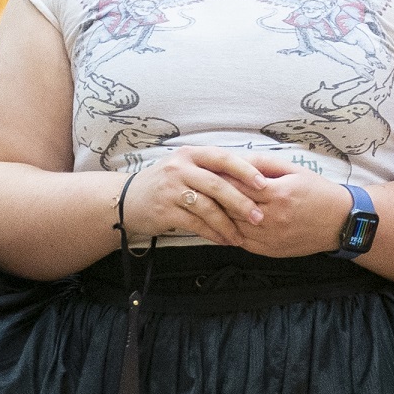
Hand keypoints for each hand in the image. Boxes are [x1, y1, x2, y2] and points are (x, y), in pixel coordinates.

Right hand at [127, 147, 266, 246]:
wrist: (128, 199)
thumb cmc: (167, 184)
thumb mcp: (187, 168)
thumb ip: (215, 170)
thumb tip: (257, 176)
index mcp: (191, 154)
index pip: (223, 158)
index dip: (245, 170)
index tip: (265, 183)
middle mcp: (180, 168)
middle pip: (218, 184)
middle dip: (241, 202)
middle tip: (260, 216)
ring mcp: (171, 189)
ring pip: (207, 207)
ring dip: (228, 224)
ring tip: (241, 237)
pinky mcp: (165, 210)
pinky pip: (195, 224)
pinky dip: (213, 233)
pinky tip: (224, 240)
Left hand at [212, 156, 362, 258]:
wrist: (341, 223)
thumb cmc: (319, 193)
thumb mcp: (293, 170)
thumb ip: (262, 163)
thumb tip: (234, 159)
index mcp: (279, 194)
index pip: (237, 183)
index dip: (219, 176)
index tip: (206, 170)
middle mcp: (273, 218)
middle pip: (231, 205)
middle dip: (213, 195)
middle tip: (198, 186)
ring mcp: (271, 238)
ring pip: (232, 225)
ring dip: (217, 215)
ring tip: (204, 203)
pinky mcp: (270, 251)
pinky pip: (240, 242)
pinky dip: (227, 232)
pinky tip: (220, 222)